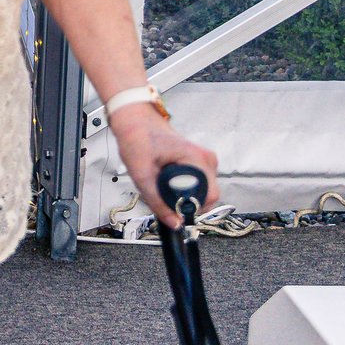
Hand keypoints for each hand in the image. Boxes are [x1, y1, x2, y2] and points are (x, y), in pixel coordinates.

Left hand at [113, 105, 221, 224]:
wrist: (135, 121)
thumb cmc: (138, 140)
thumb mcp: (143, 176)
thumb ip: (158, 203)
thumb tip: (174, 223)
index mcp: (197, 159)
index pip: (210, 197)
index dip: (192, 208)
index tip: (173, 208)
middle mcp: (206, 159)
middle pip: (208, 196)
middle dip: (185, 201)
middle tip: (162, 192)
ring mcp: (204, 160)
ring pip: (202, 191)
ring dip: (183, 194)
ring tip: (162, 181)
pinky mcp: (198, 161)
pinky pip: (198, 183)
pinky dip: (183, 187)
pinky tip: (167, 178)